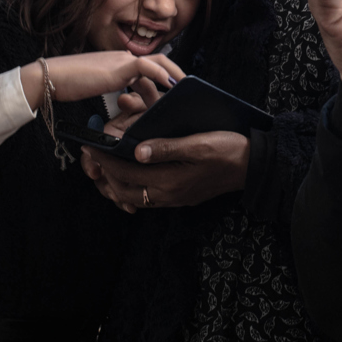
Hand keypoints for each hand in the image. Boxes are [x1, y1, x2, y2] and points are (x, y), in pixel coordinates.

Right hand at [20, 52, 183, 109]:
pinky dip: (162, 76)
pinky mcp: (119, 67)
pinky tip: (171, 87)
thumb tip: (125, 102)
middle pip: (160, 62)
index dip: (163, 80)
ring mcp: (122, 60)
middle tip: (187, 92)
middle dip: (175, 75)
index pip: (149, 68)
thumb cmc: (68, 85)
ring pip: (158, 64)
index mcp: (119, 63)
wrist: (50, 78)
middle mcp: (123, 58)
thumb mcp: (97, 88)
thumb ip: (112, 90)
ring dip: (172, 79)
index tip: (173, 94)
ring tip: (183, 94)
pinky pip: (148, 68)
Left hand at [79, 131, 249, 212]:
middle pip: (126, 191)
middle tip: (93, 156)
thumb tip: (136, 151)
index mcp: (170, 180)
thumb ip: (166, 148)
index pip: (127, 173)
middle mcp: (169, 194)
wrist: (251, 167)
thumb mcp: (198, 143)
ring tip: (107, 167)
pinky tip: (133, 174)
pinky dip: (134, 188)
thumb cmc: (227, 149)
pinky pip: (149, 198)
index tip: (90, 146)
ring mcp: (175, 198)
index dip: (105, 160)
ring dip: (118, 184)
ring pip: (136, 198)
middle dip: (106, 174)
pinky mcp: (181, 197)